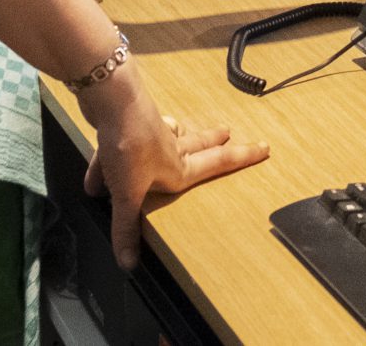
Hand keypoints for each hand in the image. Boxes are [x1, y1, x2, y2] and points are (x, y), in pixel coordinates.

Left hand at [78, 68, 268, 268]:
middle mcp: (172, 149)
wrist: (112, 101)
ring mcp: (153, 132)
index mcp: (180, 168)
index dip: (244, 157)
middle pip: (200, 144)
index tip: (265, 148)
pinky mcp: (131, 124)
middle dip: (214, 140)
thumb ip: (126, 229)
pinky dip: (117, 153)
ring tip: (183, 131)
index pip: (220, 163)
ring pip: (171, 134)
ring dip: (179, 133)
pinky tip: (100, 162)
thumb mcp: (127, 194)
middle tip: (228, 133)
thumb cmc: (130, 147)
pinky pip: (129, 142)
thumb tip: (129, 264)